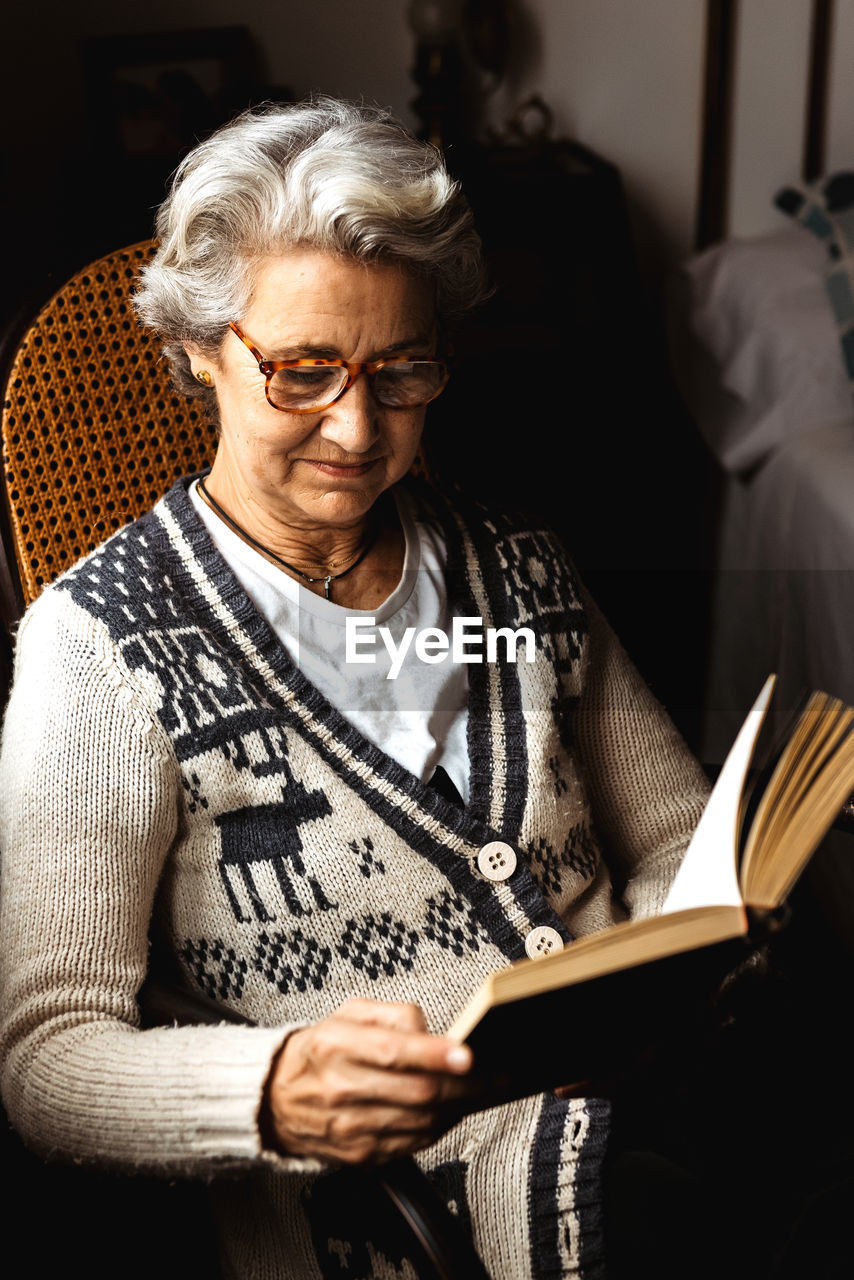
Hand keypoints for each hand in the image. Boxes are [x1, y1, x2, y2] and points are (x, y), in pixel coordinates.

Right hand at [261, 998, 476, 1163]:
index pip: (392, 1051)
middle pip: (416, 1093)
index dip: (434, 1054)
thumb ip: (393, 1014)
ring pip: (421, 1121)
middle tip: (497, 1075)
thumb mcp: (347, 1013)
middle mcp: (340, 1088)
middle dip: (465, 1086)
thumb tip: (434, 1032)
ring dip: (459, 1107)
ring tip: (482, 1091)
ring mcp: (350, 1127)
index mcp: (335, 1045)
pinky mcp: (360, 1155)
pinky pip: (414, 1144)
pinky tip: (451, 1110)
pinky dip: (440, 1127)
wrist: (275, 1099)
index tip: (469, 1053)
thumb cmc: (321, 1050)